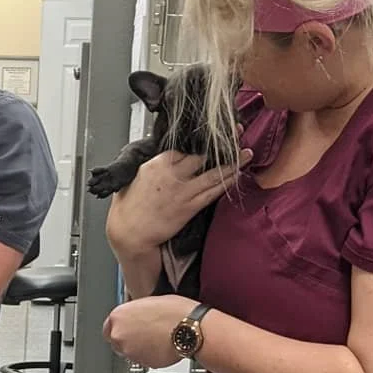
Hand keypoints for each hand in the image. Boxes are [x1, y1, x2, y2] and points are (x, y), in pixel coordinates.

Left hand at [103, 294, 199, 368]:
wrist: (191, 329)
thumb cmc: (176, 312)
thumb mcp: (150, 301)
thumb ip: (136, 311)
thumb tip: (135, 316)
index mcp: (118, 316)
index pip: (108, 327)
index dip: (121, 328)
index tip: (127, 329)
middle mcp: (119, 335)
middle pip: (117, 341)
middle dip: (128, 339)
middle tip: (145, 333)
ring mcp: (129, 352)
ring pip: (129, 352)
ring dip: (139, 348)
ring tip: (156, 338)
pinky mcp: (142, 364)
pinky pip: (142, 360)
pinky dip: (149, 356)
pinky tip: (161, 346)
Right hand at [105, 149, 249, 263]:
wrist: (129, 234)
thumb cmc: (127, 210)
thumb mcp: (133, 179)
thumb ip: (150, 167)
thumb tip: (161, 162)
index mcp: (157, 163)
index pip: (183, 148)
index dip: (197, 146)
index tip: (208, 141)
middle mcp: (172, 173)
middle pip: (201, 155)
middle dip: (219, 146)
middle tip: (233, 137)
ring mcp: (182, 190)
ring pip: (213, 172)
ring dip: (232, 162)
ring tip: (245, 153)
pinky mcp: (189, 207)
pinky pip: (213, 191)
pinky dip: (227, 182)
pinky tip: (237, 175)